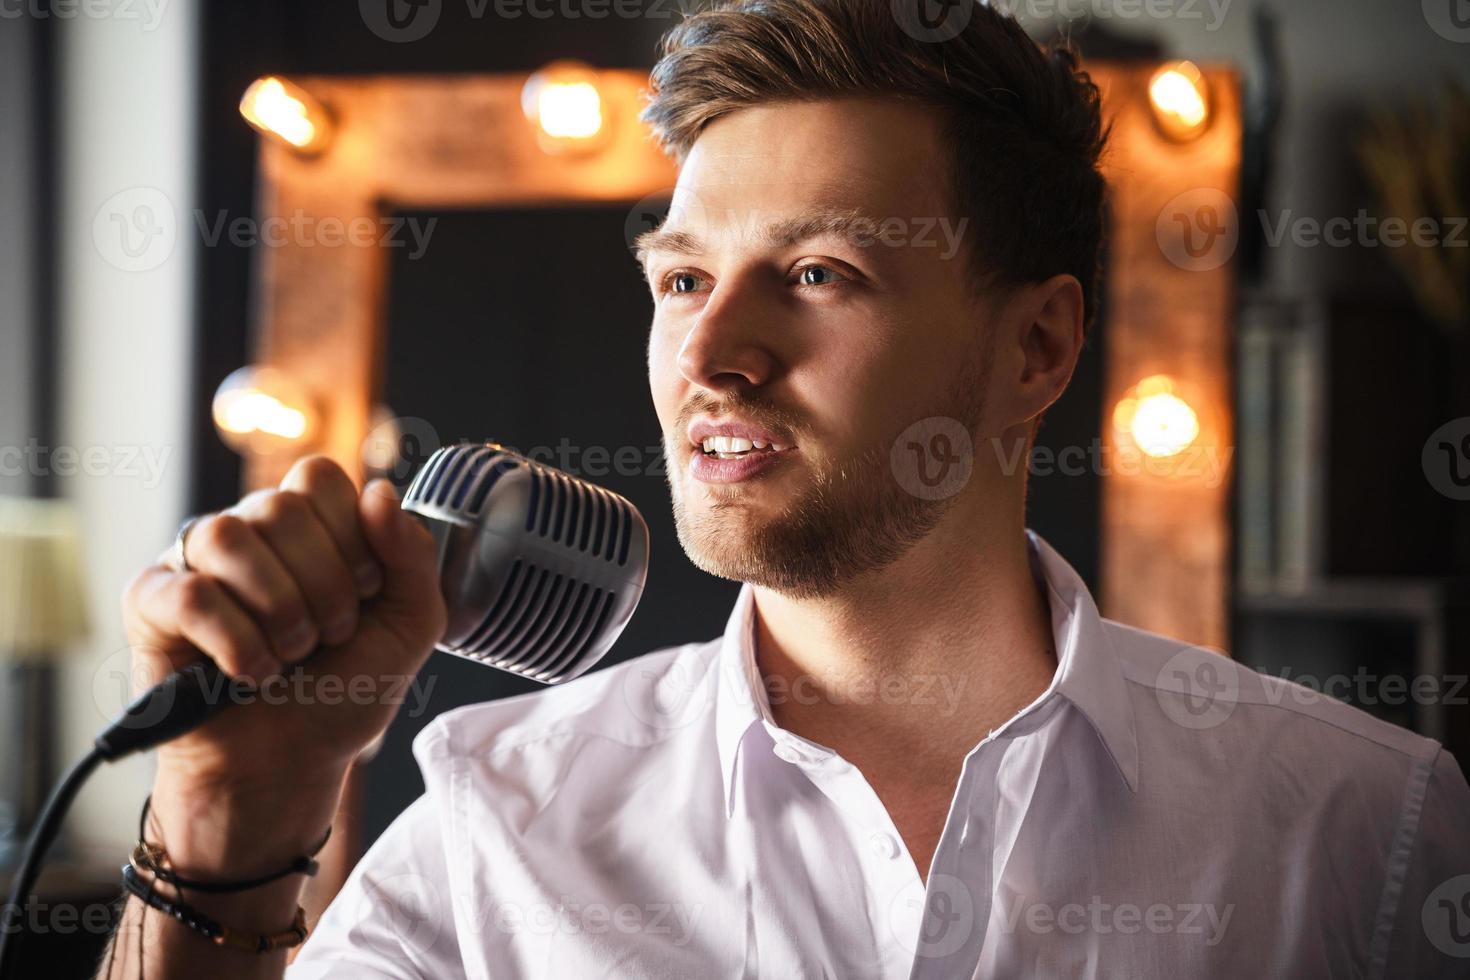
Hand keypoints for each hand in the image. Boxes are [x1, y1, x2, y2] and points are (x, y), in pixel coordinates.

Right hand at [120, 455, 446, 798]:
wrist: (291, 764)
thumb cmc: (345, 689)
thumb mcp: (410, 625)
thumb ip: (414, 555)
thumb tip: (378, 492)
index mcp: (306, 525)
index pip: (319, 478)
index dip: (353, 537)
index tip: (365, 594)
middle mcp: (246, 531)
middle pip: (280, 507)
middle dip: (325, 586)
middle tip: (328, 637)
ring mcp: (193, 564)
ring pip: (228, 537)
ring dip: (280, 610)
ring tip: (291, 655)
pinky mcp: (150, 605)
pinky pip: (190, 595)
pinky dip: (237, 642)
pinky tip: (251, 673)